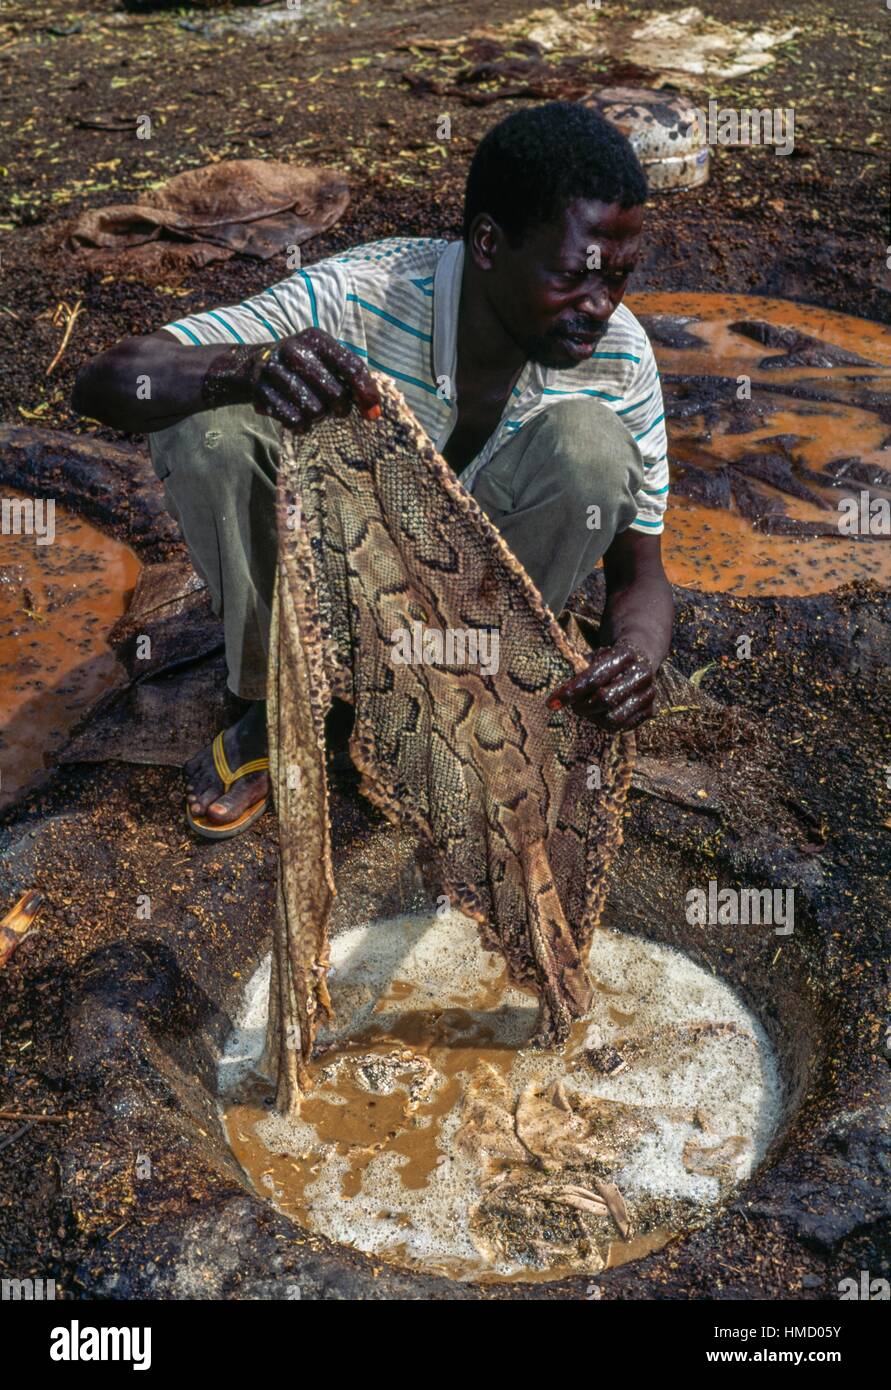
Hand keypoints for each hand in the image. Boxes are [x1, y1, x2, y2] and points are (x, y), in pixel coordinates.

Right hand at [202, 327, 380, 430]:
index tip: (374, 415)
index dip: (367, 393)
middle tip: (334, 406)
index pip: (352, 367)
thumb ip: (351, 378)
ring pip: (316, 411)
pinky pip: (295, 422)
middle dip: (340, 407)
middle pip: (336, 394)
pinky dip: (302, 425)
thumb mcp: (326, 360)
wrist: (255, 365)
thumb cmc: (305, 367)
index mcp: (316, 338)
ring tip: (312, 406)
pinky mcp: (261, 392)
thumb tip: (373, 412)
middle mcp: (294, 349)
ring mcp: (274, 370)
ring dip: (319, 416)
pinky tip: (298, 414)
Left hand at [547, 642, 655, 731]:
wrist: (637, 661)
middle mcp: (642, 673)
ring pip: (613, 718)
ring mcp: (649, 693)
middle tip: (573, 706)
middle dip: (582, 706)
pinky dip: (605, 724)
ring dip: (593, 717)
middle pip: (604, 699)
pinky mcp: (651, 710)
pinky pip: (622, 727)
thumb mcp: (592, 658)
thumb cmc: (606, 660)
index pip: (594, 677)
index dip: (571, 692)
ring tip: (587, 709)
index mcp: (625, 655)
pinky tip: (600, 714)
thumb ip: (576, 673)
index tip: (551, 703)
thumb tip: (556, 698)